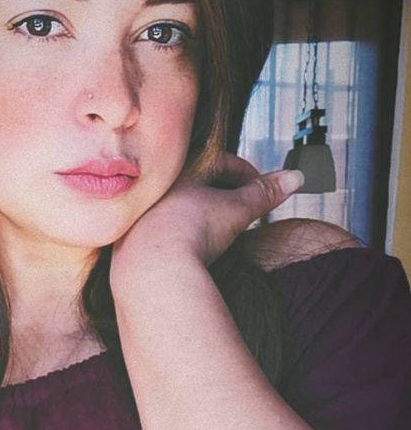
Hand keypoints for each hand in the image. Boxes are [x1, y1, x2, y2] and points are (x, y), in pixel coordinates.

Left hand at [110, 153, 303, 278]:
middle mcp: (157, 187)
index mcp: (180, 170)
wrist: (152, 268)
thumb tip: (297, 177)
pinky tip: (195, 251)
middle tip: (246, 208)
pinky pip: (164, 229)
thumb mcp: (236, 210)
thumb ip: (265, 193)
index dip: (247, 173)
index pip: (220, 160)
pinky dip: (184, 233)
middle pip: (198, 181)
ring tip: (224, 231)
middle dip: (225, 192)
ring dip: (203, 213)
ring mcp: (142, 212)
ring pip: (180, 204)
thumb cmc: (192, 231)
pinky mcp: (133, 238)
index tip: (262, 190)